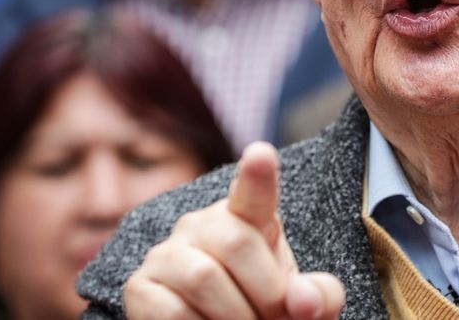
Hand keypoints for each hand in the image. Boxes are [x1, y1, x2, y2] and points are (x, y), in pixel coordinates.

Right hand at [124, 142, 345, 319]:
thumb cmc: (266, 310)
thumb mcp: (301, 303)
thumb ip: (319, 297)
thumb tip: (301, 300)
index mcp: (248, 216)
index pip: (253, 191)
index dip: (258, 175)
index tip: (261, 154)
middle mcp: (202, 223)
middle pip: (237, 243)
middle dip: (267, 293)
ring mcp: (166, 253)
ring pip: (203, 278)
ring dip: (237, 317)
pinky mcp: (139, 287)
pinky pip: (172, 312)